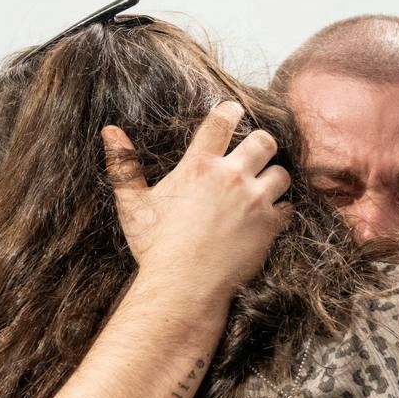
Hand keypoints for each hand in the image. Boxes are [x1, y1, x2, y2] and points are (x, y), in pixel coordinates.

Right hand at [102, 101, 292, 302]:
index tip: (235, 110)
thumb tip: (110, 131)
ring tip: (264, 188)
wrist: (184, 287)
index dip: (231, 111)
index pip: (221, 122)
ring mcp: (254, 201)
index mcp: (199, 166)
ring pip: (281, 173)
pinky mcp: (270, 226)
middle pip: (264, 141)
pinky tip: (270, 217)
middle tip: (255, 155)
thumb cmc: (156, 247)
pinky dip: (282, 210)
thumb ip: (124, 166)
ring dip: (274, 178)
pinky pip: (288, 207)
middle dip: (262, 145)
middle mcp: (231, 177)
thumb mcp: (133, 205)